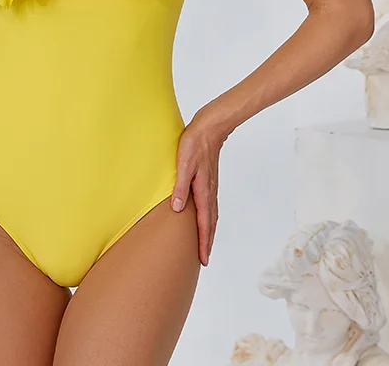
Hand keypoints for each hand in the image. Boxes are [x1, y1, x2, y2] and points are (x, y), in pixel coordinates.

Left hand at [170, 113, 227, 266]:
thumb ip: (180, 186)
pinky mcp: (209, 181)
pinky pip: (210, 206)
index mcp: (203, 191)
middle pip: (210, 223)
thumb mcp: (183, 164)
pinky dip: (209, 218)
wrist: (209, 129)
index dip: (202, 242)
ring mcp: (210, 187)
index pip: (203, 223)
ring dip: (208, 231)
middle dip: (207, 242)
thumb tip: (177, 209)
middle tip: (204, 259)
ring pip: (211, 215)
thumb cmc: (194, 145)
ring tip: (205, 244)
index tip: (203, 259)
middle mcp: (209, 192)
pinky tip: (204, 218)